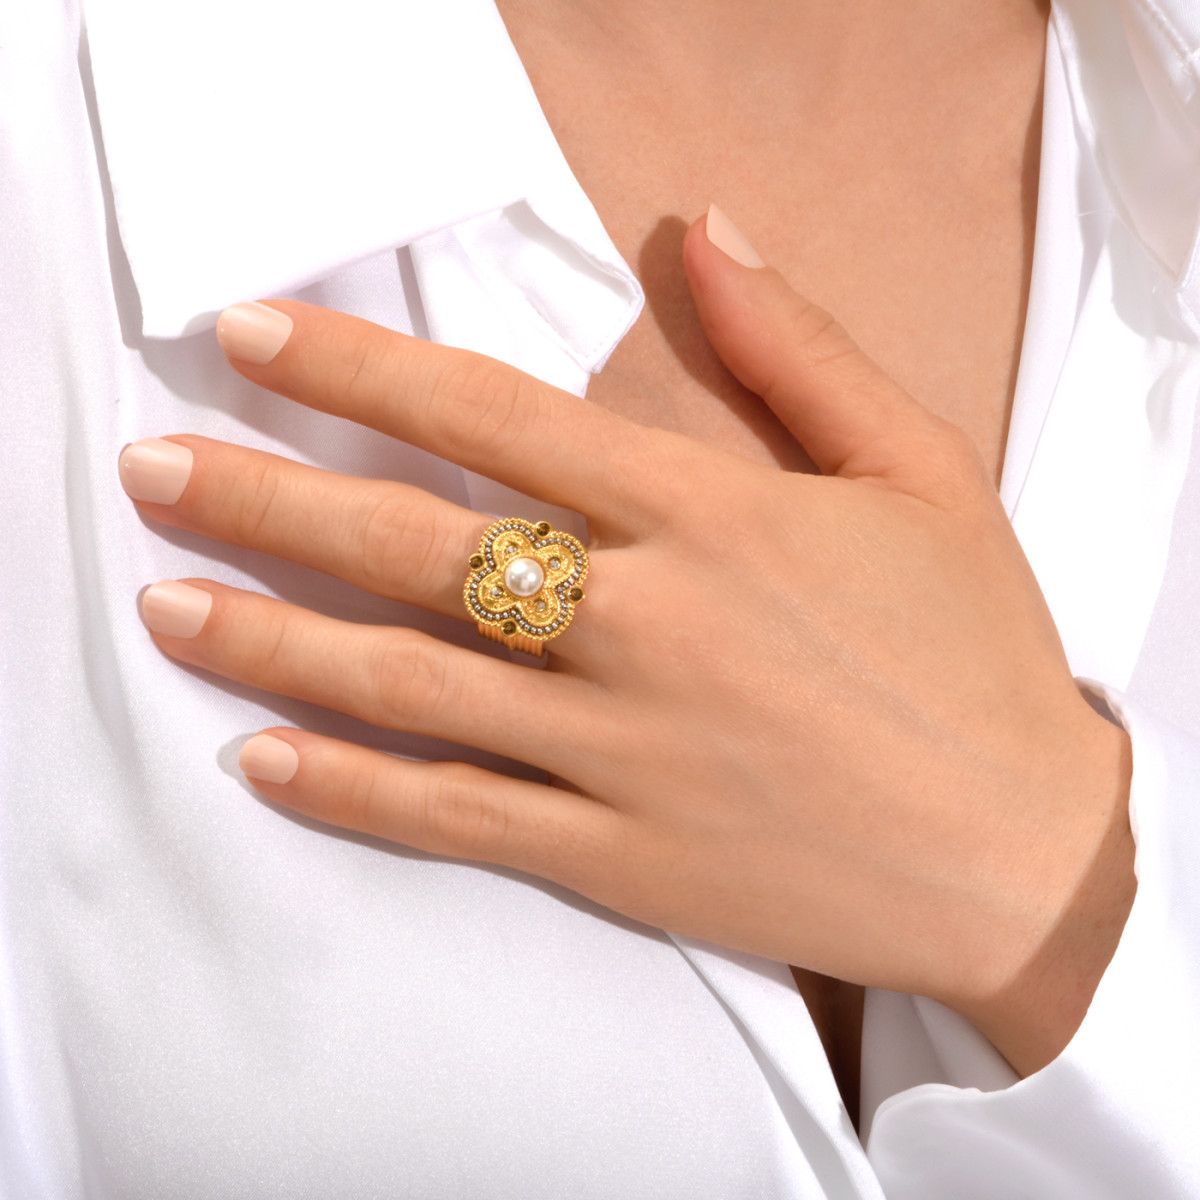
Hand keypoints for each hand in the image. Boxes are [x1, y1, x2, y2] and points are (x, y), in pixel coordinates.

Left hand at [121, 212, 1133, 1074]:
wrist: (1019, 855)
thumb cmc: (974, 657)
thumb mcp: (920, 473)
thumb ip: (803, 349)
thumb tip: (710, 232)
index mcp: (711, 515)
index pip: (492, 417)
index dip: (356, 367)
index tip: (250, 337)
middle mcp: (644, 623)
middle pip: (410, 543)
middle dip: (263, 496)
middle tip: (151, 470)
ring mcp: (620, 749)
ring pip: (403, 683)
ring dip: (269, 639)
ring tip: (164, 603)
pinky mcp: (618, 856)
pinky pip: (454, 818)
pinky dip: (349, 790)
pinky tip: (263, 762)